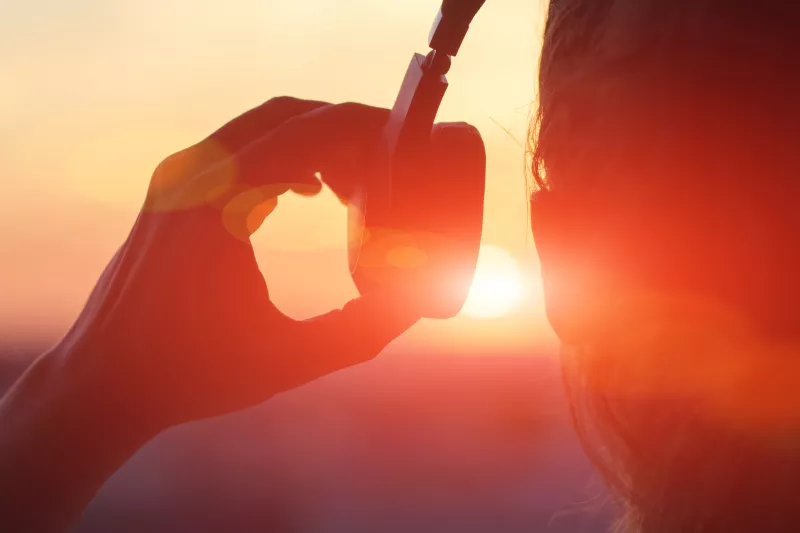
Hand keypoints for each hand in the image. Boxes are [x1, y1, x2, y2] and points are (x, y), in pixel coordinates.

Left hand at [51, 96, 483, 434]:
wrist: (105, 381)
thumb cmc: (194, 374)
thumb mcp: (292, 359)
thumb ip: (364, 331)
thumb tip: (417, 302)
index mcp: (222, 202)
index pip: (309, 131)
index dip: (364, 131)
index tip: (404, 148)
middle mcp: (194, 174)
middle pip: (289, 116)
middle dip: (346, 130)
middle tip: (389, 165)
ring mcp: (177, 178)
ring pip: (262, 127)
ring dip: (315, 141)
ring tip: (355, 184)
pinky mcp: (170, 192)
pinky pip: (238, 149)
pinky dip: (283, 156)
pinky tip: (312, 190)